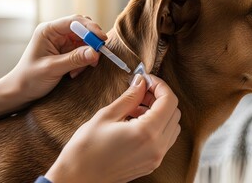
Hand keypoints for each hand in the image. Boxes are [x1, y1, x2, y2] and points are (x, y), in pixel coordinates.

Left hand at [0, 15, 106, 119]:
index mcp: (48, 30)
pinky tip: (74, 73)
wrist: (20, 91)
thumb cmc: (29, 78)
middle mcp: (56, 33)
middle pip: (82, 29)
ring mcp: (62, 42)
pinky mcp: (66, 52)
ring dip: (87, 56)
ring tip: (77, 71)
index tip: (102, 40)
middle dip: (91, 43)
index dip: (90, 29)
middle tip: (96, 57)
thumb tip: (95, 52)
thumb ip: (74, 59)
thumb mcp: (52, 69)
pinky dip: (83, 62)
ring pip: (85, 42)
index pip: (74, 21)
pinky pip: (82, 52)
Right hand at [45, 74, 180, 182]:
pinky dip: (157, 126)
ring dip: (160, 112)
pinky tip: (135, 122)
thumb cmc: (86, 149)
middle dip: (160, 97)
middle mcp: (157, 147)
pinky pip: (165, 140)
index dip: (160, 85)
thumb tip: (141, 82)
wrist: (77, 178)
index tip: (146, 79)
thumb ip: (129, 97)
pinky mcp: (151, 164)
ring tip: (136, 107)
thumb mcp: (106, 116)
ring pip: (172, 126)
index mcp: (147, 133)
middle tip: (141, 90)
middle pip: (175, 113)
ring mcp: (155, 158)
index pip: (169, 101)